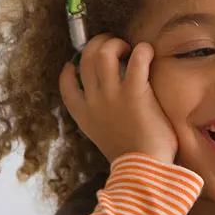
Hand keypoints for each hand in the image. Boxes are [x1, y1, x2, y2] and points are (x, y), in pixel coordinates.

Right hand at [59, 33, 177, 164]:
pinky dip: (142, 50)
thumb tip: (110, 109)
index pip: (66, 86)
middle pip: (86, 59)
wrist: (143, 170)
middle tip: (115, 46)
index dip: (69, 70)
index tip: (74, 64)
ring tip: (129, 48)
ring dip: (115, 43)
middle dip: (98, 44)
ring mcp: (112, 96)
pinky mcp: (135, 93)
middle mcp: (94, 101)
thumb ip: (101, 119)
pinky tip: (148, 52)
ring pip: (103, 53)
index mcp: (84, 115)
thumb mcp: (104, 138)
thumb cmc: (132, 158)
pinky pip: (137, 60)